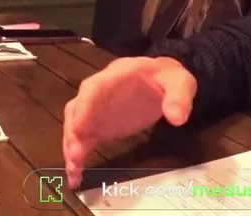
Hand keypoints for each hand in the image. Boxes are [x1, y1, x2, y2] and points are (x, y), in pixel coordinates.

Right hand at [62, 56, 195, 188]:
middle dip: (73, 133)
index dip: (85, 108)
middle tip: (76, 157)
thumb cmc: (167, 78)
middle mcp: (99, 93)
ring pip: (75, 127)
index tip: (79, 128)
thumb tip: (177, 118)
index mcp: (116, 75)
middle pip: (77, 109)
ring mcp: (97, 111)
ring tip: (73, 172)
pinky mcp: (100, 127)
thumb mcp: (179, 81)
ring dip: (72, 148)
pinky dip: (78, 158)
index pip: (94, 88)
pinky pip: (83, 141)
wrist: (162, 81)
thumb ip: (179, 96)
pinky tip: (76, 176)